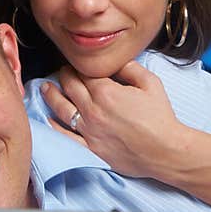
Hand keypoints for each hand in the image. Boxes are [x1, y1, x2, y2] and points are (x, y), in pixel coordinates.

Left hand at [41, 61, 187, 177]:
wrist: (165, 150)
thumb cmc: (160, 117)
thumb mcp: (151, 83)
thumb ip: (130, 67)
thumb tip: (116, 61)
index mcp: (106, 92)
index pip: (84, 72)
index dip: (79, 65)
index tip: (77, 62)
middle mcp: (93, 109)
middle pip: (70, 86)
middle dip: (63, 75)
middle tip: (62, 71)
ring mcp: (89, 130)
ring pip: (62, 108)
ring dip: (51, 95)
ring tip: (45, 88)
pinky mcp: (90, 147)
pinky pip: (66, 135)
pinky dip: (54, 125)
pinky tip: (48, 118)